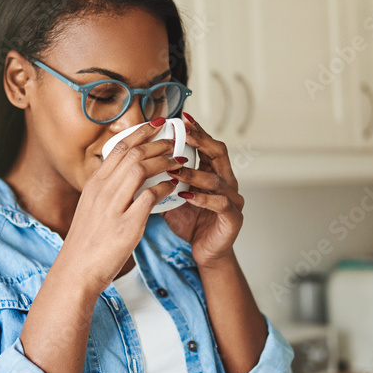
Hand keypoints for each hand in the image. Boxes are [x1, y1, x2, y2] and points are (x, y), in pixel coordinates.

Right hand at [61, 119, 182, 293]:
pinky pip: (149, 197)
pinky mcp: (126, 226)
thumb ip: (108, 191)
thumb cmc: (86, 243)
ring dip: (163, 161)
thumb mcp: (92, 209)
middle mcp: (102, 191)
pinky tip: (173, 187)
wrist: (76, 272)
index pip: (119, 147)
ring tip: (179, 161)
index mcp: (94, 185)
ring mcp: (113, 207)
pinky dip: (164, 188)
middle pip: (132, 153)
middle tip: (174, 141)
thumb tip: (127, 177)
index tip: (156, 125)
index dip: (140, 132)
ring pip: (140, 169)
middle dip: (157, 143)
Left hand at [160, 113, 243, 266]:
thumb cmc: (190, 223)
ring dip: (194, 173)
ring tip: (174, 170)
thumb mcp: (172, 196)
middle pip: (218, 153)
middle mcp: (227, 182)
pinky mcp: (233, 218)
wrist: (205, 253)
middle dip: (201, 141)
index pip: (207, 145)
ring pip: (217, 178)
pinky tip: (186, 196)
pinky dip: (203, 198)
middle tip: (184, 133)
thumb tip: (139, 161)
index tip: (182, 119)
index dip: (197, 131)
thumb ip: (163, 179)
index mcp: (213, 173)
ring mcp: (233, 199)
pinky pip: (220, 203)